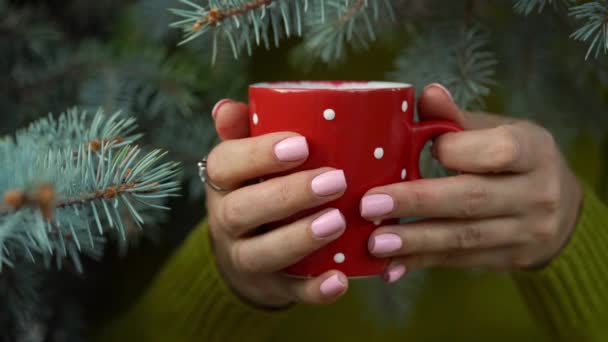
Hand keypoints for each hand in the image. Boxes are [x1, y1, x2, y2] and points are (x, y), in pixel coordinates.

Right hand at [204, 99, 348, 307]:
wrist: (244, 249)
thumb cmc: (255, 187)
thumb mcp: (244, 160)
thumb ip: (242, 131)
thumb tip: (225, 107)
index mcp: (221, 183)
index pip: (225, 165)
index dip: (259, 154)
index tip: (302, 144)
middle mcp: (226, 222)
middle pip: (244, 210)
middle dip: (288, 195)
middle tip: (335, 180)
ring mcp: (246, 258)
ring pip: (262, 254)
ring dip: (300, 238)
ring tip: (338, 221)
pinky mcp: (271, 287)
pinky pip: (289, 292)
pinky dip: (314, 290)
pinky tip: (340, 279)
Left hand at [361, 84, 582, 282]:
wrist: (563, 209)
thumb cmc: (518, 160)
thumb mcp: (500, 131)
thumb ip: (458, 118)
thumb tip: (428, 94)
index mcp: (534, 151)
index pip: (497, 152)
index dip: (458, 151)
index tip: (427, 150)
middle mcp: (537, 194)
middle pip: (472, 198)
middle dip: (417, 202)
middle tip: (370, 205)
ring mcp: (527, 232)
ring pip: (464, 237)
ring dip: (415, 241)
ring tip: (374, 241)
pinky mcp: (512, 259)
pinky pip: (461, 261)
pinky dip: (423, 261)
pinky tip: (391, 265)